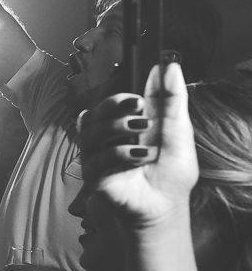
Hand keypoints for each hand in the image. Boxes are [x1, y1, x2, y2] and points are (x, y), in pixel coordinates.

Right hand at [77, 62, 196, 230]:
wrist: (166, 204)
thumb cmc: (169, 170)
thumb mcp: (177, 129)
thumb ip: (172, 98)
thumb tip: (169, 66)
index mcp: (121, 125)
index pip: (109, 103)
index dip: (117, 96)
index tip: (138, 96)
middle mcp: (105, 139)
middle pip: (95, 113)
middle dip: (114, 105)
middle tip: (139, 106)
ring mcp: (97, 157)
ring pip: (92, 132)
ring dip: (118, 127)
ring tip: (144, 133)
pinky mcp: (94, 176)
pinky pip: (97, 158)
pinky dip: (119, 153)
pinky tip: (140, 156)